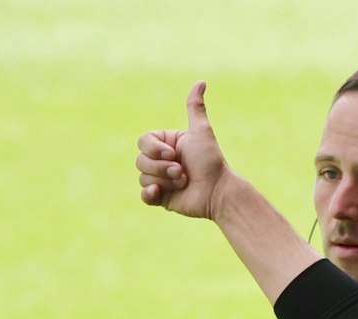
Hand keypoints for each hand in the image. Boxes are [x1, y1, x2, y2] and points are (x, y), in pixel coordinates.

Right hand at [137, 81, 232, 218]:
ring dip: (164, 180)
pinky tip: (159, 192)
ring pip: (142, 176)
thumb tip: (201, 82)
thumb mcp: (201, 131)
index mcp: (167, 144)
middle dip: (161, 167)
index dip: (154, 149)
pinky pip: (144, 195)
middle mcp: (161, 161)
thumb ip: (195, 108)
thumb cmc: (211, 161)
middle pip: (140, 160)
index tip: (173, 153)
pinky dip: (149, 193)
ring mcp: (160, 179)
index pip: (143, 141)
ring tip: (183, 182)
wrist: (217, 191)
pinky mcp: (161, 197)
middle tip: (182, 171)